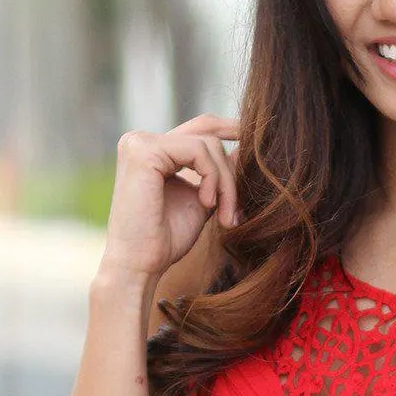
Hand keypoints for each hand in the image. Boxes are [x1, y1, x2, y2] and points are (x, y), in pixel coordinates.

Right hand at [98, 114, 240, 283]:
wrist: (139, 266)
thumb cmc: (165, 241)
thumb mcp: (201, 201)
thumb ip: (216, 176)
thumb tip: (244, 152)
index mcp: (152, 150)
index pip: (198, 129)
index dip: (228, 129)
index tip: (256, 144)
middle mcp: (141, 140)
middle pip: (206, 131)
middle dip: (231, 166)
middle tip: (239, 206)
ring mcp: (140, 143)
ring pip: (207, 144)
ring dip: (226, 183)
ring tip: (225, 216)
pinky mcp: (144, 151)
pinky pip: (199, 151)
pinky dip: (213, 179)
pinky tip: (208, 204)